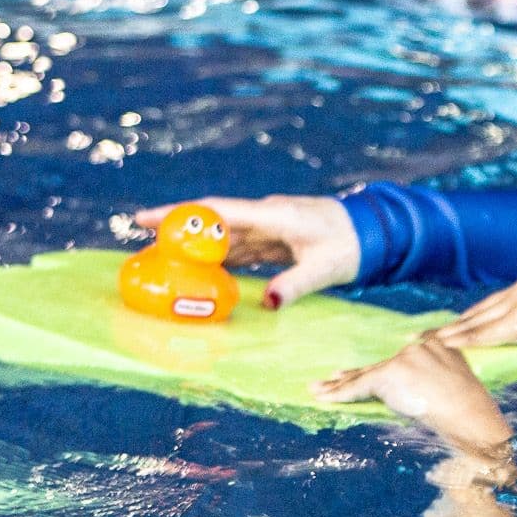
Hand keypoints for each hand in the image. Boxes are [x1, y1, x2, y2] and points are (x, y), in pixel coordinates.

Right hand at [133, 193, 356, 308]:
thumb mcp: (324, 268)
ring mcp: (271, 226)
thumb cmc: (352, 246)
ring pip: (226, 235)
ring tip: (163, 257)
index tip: (144, 217)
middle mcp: (267, 216)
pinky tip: (201, 267)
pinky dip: (220, 255)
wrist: (376, 232)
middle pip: (214, 222)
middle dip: (178, 229)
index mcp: (274, 215)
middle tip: (140, 241)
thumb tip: (267, 304)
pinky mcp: (277, 238)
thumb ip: (294, 284)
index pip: (218, 211)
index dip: (180, 213)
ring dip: (197, 245)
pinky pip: (241, 246)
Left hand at [316, 334, 508, 456]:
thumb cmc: (471, 411)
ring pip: (366, 376)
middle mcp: (417, 348)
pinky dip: (341, 394)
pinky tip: (324, 397)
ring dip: (340, 386)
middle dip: (353, 375)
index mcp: (437, 346)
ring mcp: (403, 359)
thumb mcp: (457, 384)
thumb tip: (419, 388)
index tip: (363, 369)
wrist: (472, 417)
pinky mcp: (390, 374)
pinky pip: (359, 386)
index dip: (377, 368)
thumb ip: (437, 377)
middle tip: (330, 379)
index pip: (399, 360)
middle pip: (379, 366)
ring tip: (318, 389)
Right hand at [428, 274, 516, 376]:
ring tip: (441, 332)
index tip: (429, 352)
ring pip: (487, 305)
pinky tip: (473, 319)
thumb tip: (501, 382)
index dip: (452, 344)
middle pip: (476, 318)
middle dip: (450, 331)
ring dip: (466, 319)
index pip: (479, 335)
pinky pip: (503, 298)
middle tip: (420, 340)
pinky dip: (487, 309)